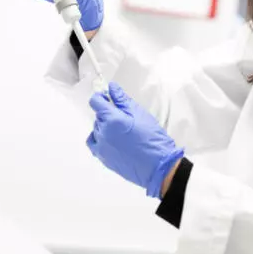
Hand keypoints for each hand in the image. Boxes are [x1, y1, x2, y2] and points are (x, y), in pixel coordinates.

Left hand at [87, 83, 183, 197]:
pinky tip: (110, 139)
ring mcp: (101, 146)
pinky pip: (94, 144)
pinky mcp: (103, 158)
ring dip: (105, 126)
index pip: (95, 102)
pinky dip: (98, 138)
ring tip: (122, 131)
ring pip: (96, 129)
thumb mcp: (140, 114)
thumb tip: (111, 87)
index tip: (109, 98)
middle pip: (98, 116)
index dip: (101, 97)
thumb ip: (122, 99)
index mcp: (112, 119)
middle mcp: (102, 132)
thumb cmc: (152, 138)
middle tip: (125, 117)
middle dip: (108, 113)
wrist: (158, 166)